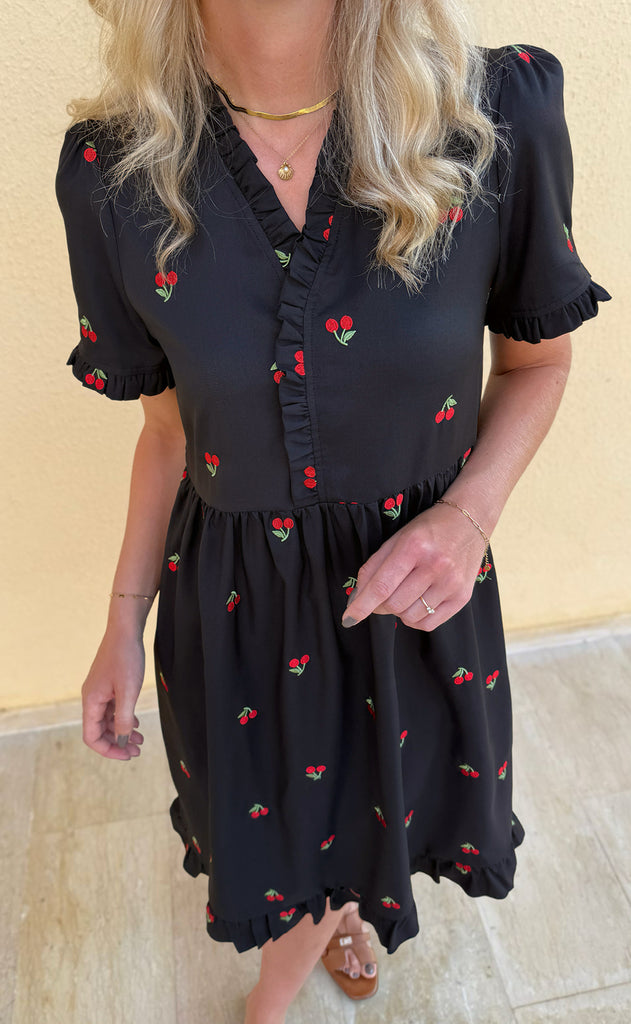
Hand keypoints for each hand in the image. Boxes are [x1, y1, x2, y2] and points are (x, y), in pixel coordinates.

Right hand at [81, 627, 145, 758]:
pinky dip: (123, 718)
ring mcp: (100, 692)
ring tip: (140, 740)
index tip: (127, 755)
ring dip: (122, 732)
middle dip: (117, 743)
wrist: (125, 631)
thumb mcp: (128, 691)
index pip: (92, 736)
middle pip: (99, 730)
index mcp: (91, 701)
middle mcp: (92, 698)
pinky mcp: (108, 685)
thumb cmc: (125, 658)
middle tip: (137, 751)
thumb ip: (123, 717)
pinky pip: (113, 709)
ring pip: (108, 720)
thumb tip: (121, 739)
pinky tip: (136, 723)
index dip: (108, 749)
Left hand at [341, 502, 488, 630]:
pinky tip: (416, 602)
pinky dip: (414, 618)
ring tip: (404, 593)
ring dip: (398, 611)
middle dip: (380, 605)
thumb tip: (356, 599)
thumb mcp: (396, 539)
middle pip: (394, 604)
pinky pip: (428, 624)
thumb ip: (373, 567)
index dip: (362, 605)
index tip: (348, 618)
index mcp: (414, 546)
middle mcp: (435, 565)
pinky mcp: (462, 597)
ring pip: (409, 616)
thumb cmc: (428, 530)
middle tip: (382, 595)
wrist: (469, 522)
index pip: (382, 585)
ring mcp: (451, 583)